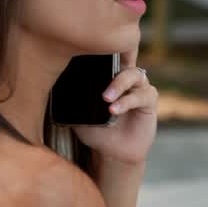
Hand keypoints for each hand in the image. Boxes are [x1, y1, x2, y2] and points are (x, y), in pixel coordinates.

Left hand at [72, 45, 158, 165]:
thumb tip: (58, 88)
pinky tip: (115, 110)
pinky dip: (128, 101)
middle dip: (110, 69)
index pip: (108, 57)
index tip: (88, 56)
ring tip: (106, 99)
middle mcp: (125, 78)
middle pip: (123, 61)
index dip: (102, 53)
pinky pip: (143, 95)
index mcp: (108, 76)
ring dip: (120, 84)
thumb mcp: (79, 114)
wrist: (110, 153)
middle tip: (99, 89)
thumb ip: (73, 100)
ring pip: (134, 75)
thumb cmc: (95, 131)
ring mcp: (138, 87)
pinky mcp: (149, 101)